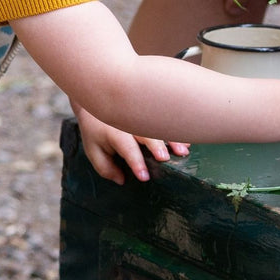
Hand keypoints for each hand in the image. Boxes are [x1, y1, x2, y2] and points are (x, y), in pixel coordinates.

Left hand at [74, 106, 188, 183]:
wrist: (95, 99)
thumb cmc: (96, 130)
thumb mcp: (93, 150)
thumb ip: (105, 168)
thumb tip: (122, 180)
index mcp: (113, 133)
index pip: (126, 148)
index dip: (135, 162)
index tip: (144, 176)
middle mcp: (128, 123)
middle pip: (145, 134)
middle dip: (155, 146)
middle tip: (165, 159)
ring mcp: (140, 117)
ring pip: (158, 127)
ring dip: (171, 139)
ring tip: (183, 151)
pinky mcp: (148, 115)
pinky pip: (164, 122)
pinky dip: (176, 132)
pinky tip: (186, 142)